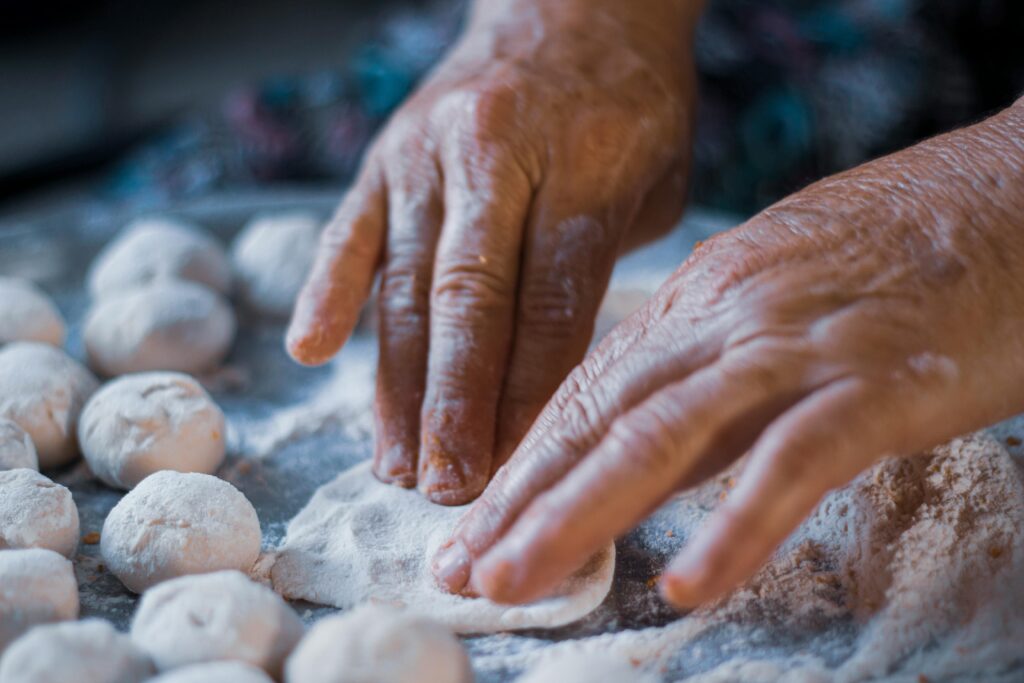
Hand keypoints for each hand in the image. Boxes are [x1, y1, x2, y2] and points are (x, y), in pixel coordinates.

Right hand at [287, 0, 699, 503]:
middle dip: (456, 405)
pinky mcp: (386, 152)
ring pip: (407, 283)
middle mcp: (499, 161)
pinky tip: (312, 354)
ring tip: (396, 462)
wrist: (576, 1)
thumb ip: (609, 270)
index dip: (531, 394)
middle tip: (447, 489)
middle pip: (471, 302)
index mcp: (584, 173)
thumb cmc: (631, 105)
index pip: (552, 304)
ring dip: (398, 382)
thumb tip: (558, 378)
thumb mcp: (656, 181)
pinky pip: (351, 230)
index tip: (517, 469)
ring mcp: (431, 154)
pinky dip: (327, 291)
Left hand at [431, 100, 1023, 605]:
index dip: (522, 461)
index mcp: (700, 299)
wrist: (1013, 194)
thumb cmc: (898, 254)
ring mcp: (795, 348)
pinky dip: (736, 527)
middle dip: (520, 499)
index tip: (471, 521)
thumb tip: (645, 460)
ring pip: (662, 438)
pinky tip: (686, 585)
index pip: (588, 389)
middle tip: (457, 569)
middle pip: (600, 417)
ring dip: (578, 515)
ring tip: (514, 581)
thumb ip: (711, 382)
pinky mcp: (874, 384)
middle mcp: (728, 319)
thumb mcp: (774, 301)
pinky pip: (792, 463)